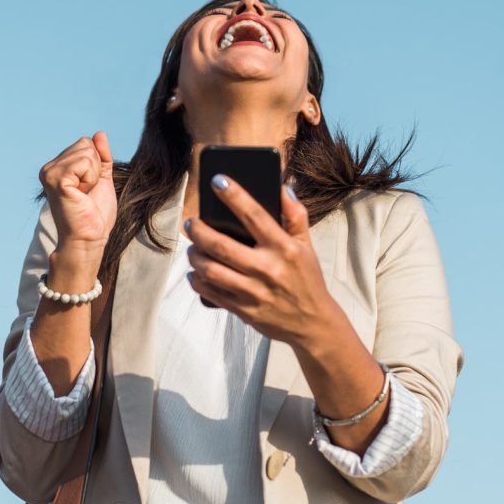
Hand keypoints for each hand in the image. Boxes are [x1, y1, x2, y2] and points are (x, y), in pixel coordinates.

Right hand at [39, 131, 117, 253]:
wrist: (89, 237)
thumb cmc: (95, 213)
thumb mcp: (102, 178)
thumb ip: (101, 156)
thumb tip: (99, 133)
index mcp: (57, 167)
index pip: (86, 143)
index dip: (96, 164)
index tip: (88, 187)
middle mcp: (49, 168)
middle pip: (86, 144)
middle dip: (95, 168)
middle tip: (86, 192)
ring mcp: (50, 172)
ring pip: (87, 152)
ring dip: (93, 175)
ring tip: (83, 194)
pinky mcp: (56, 179)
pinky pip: (85, 162)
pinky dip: (91, 178)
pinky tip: (81, 194)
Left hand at [185, 177, 338, 347]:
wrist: (313, 323)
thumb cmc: (307, 279)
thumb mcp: (306, 246)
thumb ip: (295, 216)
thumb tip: (282, 188)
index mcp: (284, 248)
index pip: (255, 215)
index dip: (234, 196)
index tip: (217, 180)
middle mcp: (268, 269)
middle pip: (221, 245)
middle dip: (199, 231)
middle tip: (190, 222)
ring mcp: (254, 292)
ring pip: (210, 270)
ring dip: (195, 255)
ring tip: (193, 247)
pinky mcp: (244, 310)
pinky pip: (211, 292)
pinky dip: (198, 281)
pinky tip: (196, 272)